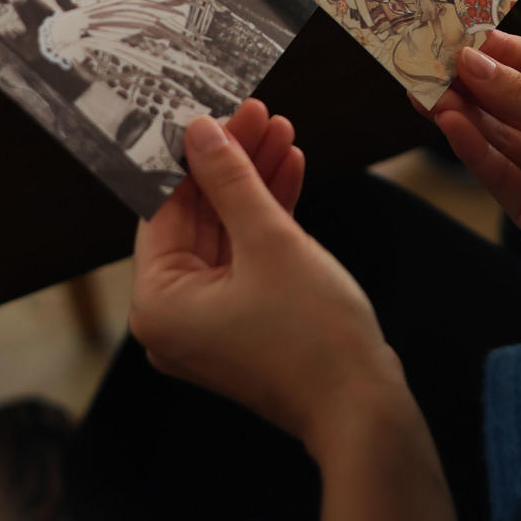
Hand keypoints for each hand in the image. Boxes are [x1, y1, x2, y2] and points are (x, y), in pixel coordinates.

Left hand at [130, 103, 404, 455]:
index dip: (193, 154)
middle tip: (259, 114)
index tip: (217, 111)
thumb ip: (230, 179)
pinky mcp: (244, 322)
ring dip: (256, 182)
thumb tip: (199, 130)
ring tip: (282, 131)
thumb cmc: (311, 334)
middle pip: (197, 217)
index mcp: (157, 303)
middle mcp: (172, 316)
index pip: (164, 208)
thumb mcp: (268, 239)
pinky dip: (268, 218)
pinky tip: (290, 169)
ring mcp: (209, 322)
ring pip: (227, 232)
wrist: (364, 408)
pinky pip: (246, 257)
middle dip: (233, 162)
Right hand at [438, 28, 520, 297]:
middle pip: (503, 100)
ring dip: (460, 115)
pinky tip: (451, 127)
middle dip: (466, 82)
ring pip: (493, 136)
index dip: (493, 50)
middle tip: (424, 63)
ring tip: (426, 94)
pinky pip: (496, 174)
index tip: (455, 34)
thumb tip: (473, 62)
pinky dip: (473, 151)